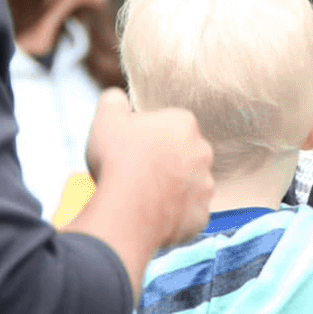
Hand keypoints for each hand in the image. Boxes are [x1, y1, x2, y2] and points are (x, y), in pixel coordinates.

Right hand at [64, 92, 213, 294]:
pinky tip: (153, 215)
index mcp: (184, 124)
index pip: (170, 124)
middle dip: (166, 161)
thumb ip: (114, 101)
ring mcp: (205, 186)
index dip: (149, 135)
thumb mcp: (107, 118)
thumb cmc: (119, 159)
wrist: (127, 208)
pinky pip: (188, 213)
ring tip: (144, 196)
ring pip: (189, 184)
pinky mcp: (201, 215)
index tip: (133, 147)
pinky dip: (174, 215)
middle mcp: (203, 152)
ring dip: (172, 188)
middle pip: (184, 153)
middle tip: (138, 172)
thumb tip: (117, 97)